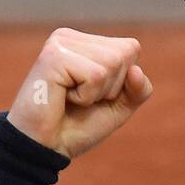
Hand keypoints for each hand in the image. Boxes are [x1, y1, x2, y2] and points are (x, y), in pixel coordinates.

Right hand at [7, 27, 153, 158]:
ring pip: (112, 62)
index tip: (94, 95)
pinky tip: (63, 98)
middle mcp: (71, 37)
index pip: (130, 49)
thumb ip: (138, 89)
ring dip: (97, 93)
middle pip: (124, 54)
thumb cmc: (77, 126)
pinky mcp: (54, 56)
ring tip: (70, 98)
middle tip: (80, 100)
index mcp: (85, 43)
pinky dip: (85, 96)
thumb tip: (136, 70)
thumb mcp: (118, 107)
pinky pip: (96, 75)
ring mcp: (61, 43)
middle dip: (111, 87)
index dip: (122, 82)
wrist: (46, 147)